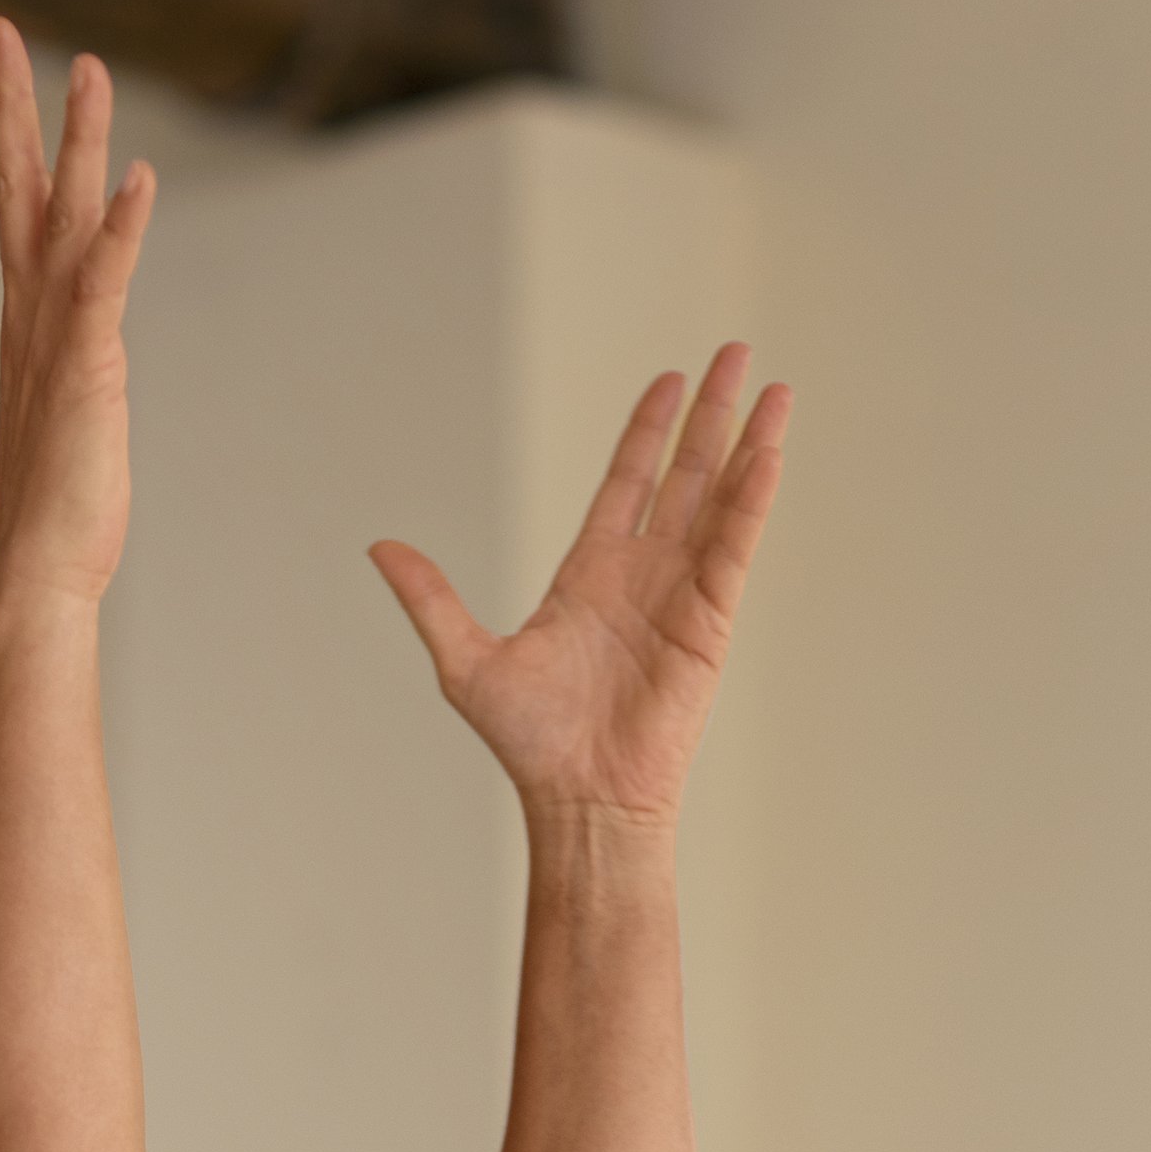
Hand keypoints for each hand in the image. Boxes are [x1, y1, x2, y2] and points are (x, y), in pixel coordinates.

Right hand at [0, 22, 155, 612]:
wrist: (39, 569)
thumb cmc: (55, 507)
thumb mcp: (65, 414)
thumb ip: (70, 367)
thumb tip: (77, 360)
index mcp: (26, 321)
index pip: (13, 207)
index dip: (8, 132)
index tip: (1, 66)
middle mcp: (30, 316)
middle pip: (18, 187)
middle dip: (12, 104)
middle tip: (5, 29)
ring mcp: (55, 338)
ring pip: (66, 216)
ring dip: (79, 141)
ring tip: (89, 69)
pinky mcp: (88, 367)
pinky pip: (106, 282)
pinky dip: (125, 228)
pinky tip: (144, 180)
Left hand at [370, 347, 789, 826]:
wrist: (581, 799)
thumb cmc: (530, 746)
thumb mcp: (466, 661)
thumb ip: (431, 598)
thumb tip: (379, 548)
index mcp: (589, 575)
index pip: (627, 483)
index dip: (648, 431)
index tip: (670, 383)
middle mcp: (642, 575)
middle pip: (682, 476)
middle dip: (708, 415)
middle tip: (731, 353)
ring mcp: (680, 596)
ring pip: (720, 500)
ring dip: (746, 443)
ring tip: (771, 386)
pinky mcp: (710, 622)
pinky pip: (735, 547)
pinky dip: (753, 499)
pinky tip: (769, 451)